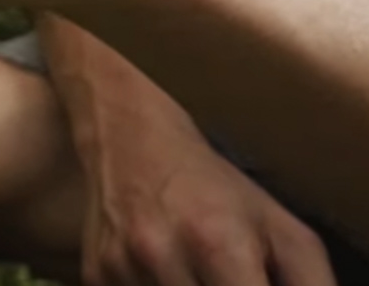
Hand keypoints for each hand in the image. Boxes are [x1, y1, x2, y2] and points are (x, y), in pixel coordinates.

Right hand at [80, 120, 333, 285]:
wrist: (126, 136)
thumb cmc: (214, 186)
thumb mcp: (282, 228)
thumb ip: (312, 285)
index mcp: (220, 245)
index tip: (252, 283)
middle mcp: (163, 256)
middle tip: (225, 275)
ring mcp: (121, 267)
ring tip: (193, 272)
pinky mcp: (94, 273)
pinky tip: (161, 273)